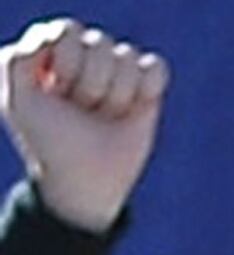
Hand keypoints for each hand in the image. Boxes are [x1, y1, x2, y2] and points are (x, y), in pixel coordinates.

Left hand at [5, 23, 165, 229]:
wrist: (86, 183)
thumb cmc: (49, 142)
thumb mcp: (17, 102)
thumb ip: (16, 60)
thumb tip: (50, 38)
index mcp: (53, 48)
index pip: (68, 31)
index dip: (66, 64)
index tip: (56, 93)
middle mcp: (85, 53)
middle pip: (99, 43)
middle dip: (91, 85)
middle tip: (81, 111)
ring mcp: (117, 70)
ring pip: (127, 58)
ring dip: (116, 96)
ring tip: (103, 116)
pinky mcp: (147, 89)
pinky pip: (155, 68)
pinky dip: (147, 88)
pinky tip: (134, 108)